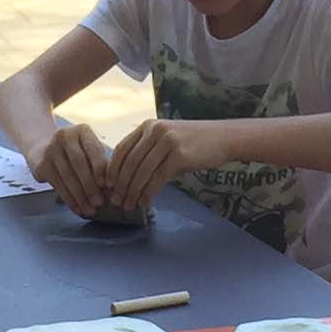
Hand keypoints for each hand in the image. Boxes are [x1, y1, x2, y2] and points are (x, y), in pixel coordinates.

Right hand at [29, 119, 116, 217]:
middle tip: (99, 202)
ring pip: (68, 176)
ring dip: (80, 196)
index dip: (100, 168)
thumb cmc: (76, 153)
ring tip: (90, 209)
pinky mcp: (41, 164)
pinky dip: (69, 199)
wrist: (42, 148)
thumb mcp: (89, 151)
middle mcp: (64, 135)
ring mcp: (50, 149)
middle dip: (90, 185)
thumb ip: (100, 165)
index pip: (93, 150)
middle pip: (79, 163)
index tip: (107, 185)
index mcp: (82, 130)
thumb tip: (112, 189)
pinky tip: (77, 208)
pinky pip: (58, 184)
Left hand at [106, 116, 225, 209]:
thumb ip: (148, 152)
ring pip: (141, 171)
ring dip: (132, 192)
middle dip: (120, 184)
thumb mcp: (167, 141)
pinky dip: (148, 193)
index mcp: (148, 126)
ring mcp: (167, 141)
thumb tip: (127, 179)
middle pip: (129, 162)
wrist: (223, 138)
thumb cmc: (194, 143)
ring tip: (128, 205)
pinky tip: (145, 202)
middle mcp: (155, 130)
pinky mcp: (179, 155)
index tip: (106, 186)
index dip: (112, 169)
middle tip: (115, 201)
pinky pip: (157, 178)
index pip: (122, 149)